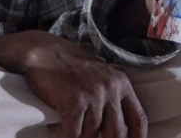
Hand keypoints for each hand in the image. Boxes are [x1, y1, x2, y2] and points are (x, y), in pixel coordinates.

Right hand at [20, 33, 146, 137]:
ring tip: (63, 124)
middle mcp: (111, 89)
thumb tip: (116, 128)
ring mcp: (94, 95)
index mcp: (120, 82)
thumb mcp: (99, 75)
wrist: (41, 52)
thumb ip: (111, 96)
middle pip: (118, 133)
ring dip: (76, 134)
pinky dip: (61, 132)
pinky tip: (55, 125)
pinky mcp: (75, 102)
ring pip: (91, 135)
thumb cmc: (67, 65)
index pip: (138, 119)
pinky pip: (72, 132)